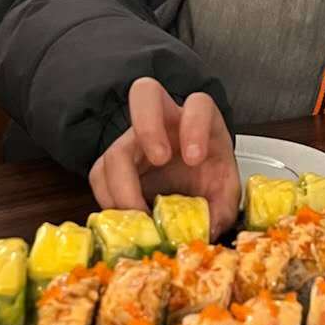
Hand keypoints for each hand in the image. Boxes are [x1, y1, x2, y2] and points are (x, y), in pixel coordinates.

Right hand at [89, 78, 239, 237]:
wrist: (194, 186)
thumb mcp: (224, 194)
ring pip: (114, 148)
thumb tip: (208, 229)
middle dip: (148, 126)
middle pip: (144, 95)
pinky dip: (109, 201)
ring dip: (122, 185)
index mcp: (200, 121)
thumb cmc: (209, 178)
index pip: (198, 105)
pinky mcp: (115, 164)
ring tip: (139, 216)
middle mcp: (164, 122)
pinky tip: (126, 219)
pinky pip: (99, 177)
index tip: (195, 159)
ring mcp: (135, 140)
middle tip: (159, 159)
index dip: (194, 126)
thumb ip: (221, 209)